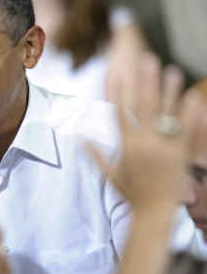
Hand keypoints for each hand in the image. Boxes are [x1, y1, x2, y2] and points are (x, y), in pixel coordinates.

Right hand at [89, 53, 199, 211]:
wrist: (153, 213)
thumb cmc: (132, 195)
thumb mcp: (110, 176)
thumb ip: (97, 156)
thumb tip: (82, 141)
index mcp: (125, 146)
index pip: (118, 112)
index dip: (116, 91)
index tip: (115, 71)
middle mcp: (141, 144)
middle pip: (142, 106)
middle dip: (144, 82)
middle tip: (147, 60)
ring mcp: (161, 148)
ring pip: (164, 113)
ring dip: (168, 90)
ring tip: (172, 70)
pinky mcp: (178, 154)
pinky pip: (184, 130)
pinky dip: (187, 113)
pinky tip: (191, 96)